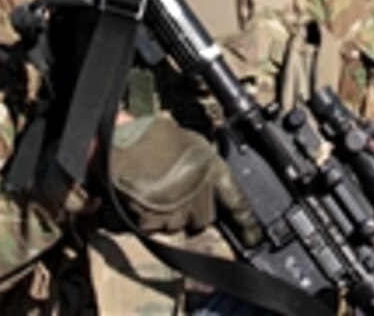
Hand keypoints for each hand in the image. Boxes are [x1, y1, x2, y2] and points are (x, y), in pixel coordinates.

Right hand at [109, 115, 260, 243]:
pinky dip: (147, 220)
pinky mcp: (153, 222)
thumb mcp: (190, 143)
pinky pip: (154, 229)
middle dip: (193, 213)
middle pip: (205, 220)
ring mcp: (177, 210)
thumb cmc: (152, 135)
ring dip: (168, 217)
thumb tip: (205, 179)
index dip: (246, 223)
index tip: (253, 238)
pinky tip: (140, 200)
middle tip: (176, 196)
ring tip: (154, 194)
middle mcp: (200, 193)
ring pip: (178, 226)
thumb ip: (202, 165)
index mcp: (213, 170)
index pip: (237, 203)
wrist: (121, 141)